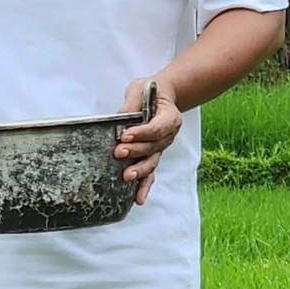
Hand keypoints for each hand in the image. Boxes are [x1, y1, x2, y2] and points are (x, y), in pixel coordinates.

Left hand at [115, 76, 181, 205]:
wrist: (161, 96)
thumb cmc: (149, 91)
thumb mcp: (139, 89)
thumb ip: (132, 103)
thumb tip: (120, 117)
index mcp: (170, 117)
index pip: (158, 127)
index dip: (142, 132)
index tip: (125, 135)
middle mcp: (169, 135)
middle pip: (153, 147)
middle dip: (136, 151)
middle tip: (118, 153)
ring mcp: (161, 148)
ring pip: (152, 162)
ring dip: (140, 171)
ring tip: (126, 177)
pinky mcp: (152, 156)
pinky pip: (150, 173)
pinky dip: (144, 186)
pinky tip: (138, 199)